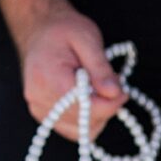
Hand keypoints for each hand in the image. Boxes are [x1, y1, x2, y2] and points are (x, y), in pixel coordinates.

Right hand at [0, 0, 125, 144]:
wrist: (39, 29)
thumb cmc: (63, 30)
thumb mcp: (87, 38)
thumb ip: (101, 68)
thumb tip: (114, 93)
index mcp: (48, 78)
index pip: (86, 107)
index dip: (111, 102)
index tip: (122, 89)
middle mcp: (38, 98)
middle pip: (84, 121)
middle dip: (105, 106)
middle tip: (112, 85)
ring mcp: (38, 109)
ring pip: (80, 131)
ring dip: (97, 115)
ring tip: (97, 89)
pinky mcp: (43, 115)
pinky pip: (72, 130)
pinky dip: (86, 120)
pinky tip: (89, 99)